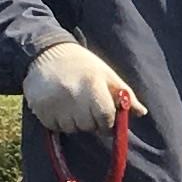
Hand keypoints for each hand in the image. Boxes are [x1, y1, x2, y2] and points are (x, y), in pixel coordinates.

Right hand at [21, 39, 138, 133]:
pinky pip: (54, 127)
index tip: (105, 119)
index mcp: (94, 84)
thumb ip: (124, 94)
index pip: (106, 117)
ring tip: (71, 103)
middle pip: (88, 126)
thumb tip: (142, 113)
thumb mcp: (106, 74)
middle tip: (86, 106)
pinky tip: (58, 105)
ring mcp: (55, 101)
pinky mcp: (40, 107)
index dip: (108, 122)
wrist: (47, 52)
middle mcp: (73, 93)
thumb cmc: (83, 65)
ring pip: (71, 128)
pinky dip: (58, 121)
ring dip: (74, 122)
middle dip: (91, 121)